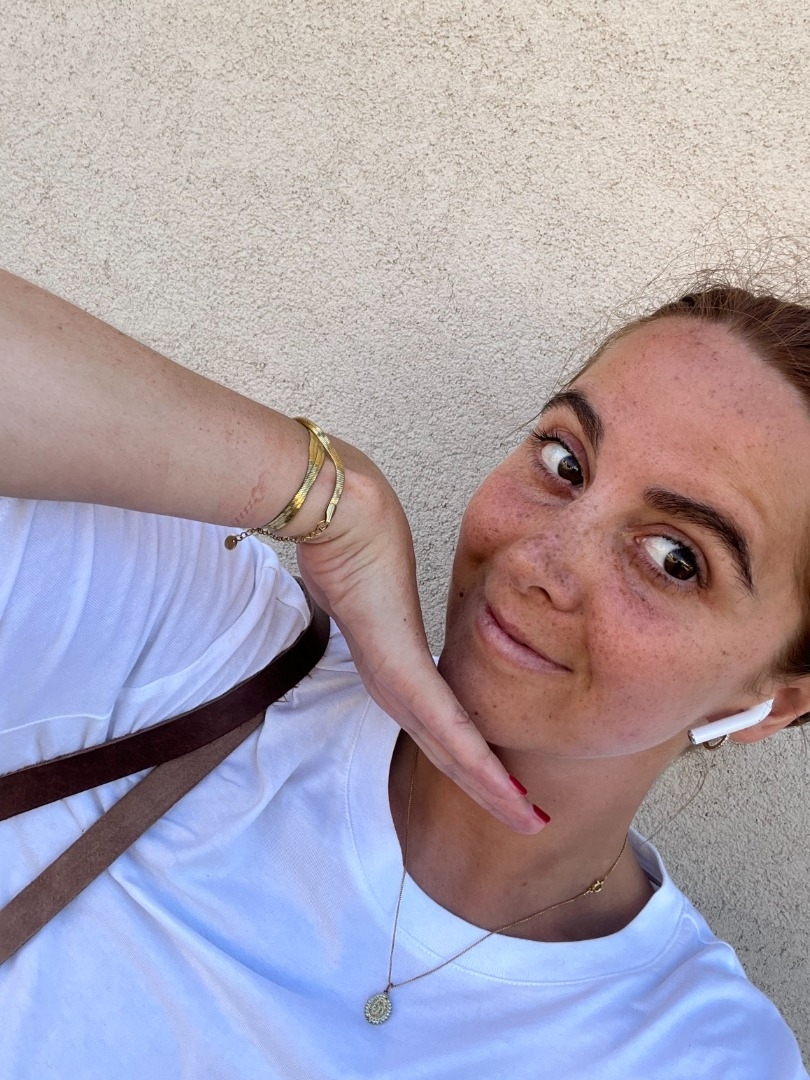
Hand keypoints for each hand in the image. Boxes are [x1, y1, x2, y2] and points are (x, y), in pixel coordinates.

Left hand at [296, 438, 542, 834]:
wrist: (338, 516)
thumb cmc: (356, 537)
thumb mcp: (382, 576)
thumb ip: (389, 594)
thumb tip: (387, 585)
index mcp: (397, 665)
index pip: (440, 723)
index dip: (472, 758)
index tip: (506, 783)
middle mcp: (397, 683)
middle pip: (448, 751)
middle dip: (489, 789)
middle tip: (528, 822)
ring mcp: (396, 680)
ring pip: (450, 749)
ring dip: (488, 786)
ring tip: (525, 818)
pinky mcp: (399, 670)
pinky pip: (446, 724)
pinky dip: (473, 759)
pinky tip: (501, 787)